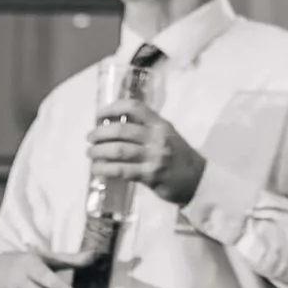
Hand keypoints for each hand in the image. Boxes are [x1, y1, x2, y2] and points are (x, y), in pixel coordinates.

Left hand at [90, 96, 206, 206]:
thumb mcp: (166, 135)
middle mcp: (157, 137)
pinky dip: (104, 169)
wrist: (198, 180)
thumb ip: (146, 129)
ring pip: (118, 150)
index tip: (99, 114)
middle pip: (121, 130)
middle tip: (89, 138)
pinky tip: (96, 169)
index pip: (134, 107)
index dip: (113, 108)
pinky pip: (121, 170)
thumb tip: (113, 127)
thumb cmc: (178, 157)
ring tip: (90, 153)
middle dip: (100, 133)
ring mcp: (154, 157)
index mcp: (160, 124)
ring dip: (99, 151)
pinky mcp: (150, 176)